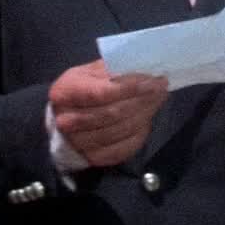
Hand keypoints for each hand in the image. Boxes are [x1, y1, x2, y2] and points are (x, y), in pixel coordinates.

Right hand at [49, 59, 169, 166]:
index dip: (130, 88)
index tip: (152, 80)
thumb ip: (112, 69)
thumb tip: (142, 67)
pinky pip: (125, 146)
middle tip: (161, 87)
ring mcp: (80, 143)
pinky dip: (141, 131)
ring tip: (158, 99)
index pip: (101, 93)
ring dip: (145, 113)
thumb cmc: (81, 90)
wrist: (65, 121)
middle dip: (142, 99)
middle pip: (114, 112)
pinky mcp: (95, 158)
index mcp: (64, 94)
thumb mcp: (90, 72)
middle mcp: (67, 121)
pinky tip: (148, 118)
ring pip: (122, 129)